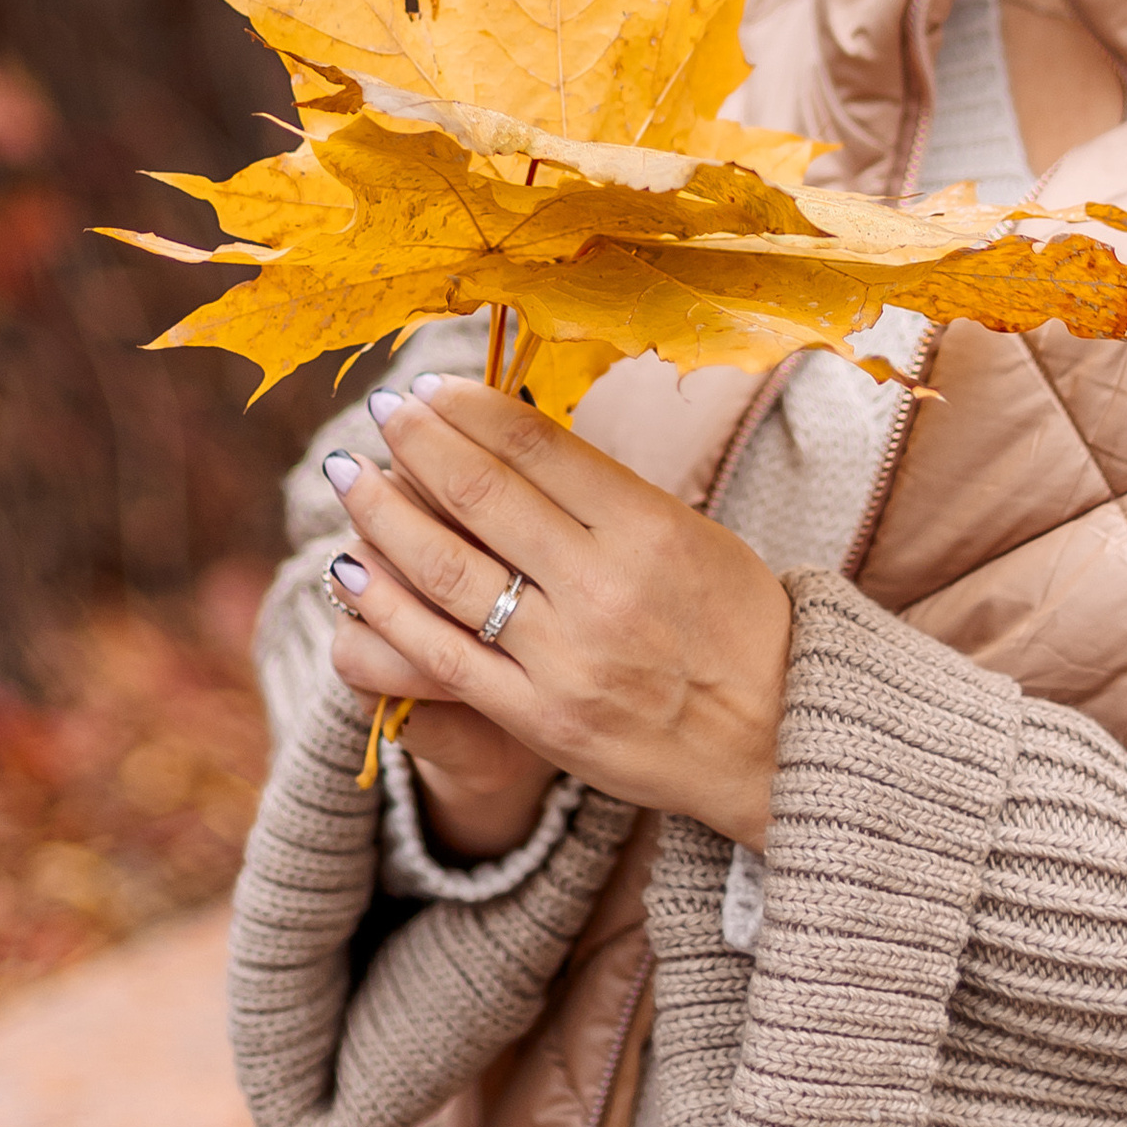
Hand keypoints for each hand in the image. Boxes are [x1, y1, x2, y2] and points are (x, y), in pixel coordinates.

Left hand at [323, 379, 790, 848]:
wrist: (777, 738)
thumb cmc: (738, 624)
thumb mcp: (694, 536)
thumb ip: (608, 497)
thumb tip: (513, 439)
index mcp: (650, 527)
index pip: (538, 447)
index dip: (470, 408)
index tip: (428, 387)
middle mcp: (605, 587)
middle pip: (484, 497)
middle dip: (418, 444)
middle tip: (381, 410)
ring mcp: (567, 657)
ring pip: (448, 571)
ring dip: (384, 515)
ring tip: (349, 476)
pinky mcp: (539, 717)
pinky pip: (443, 654)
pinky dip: (388, 608)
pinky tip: (351, 569)